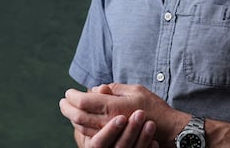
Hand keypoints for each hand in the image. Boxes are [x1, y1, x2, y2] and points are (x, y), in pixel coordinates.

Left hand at [60, 83, 186, 145]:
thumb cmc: (153, 107)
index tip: (68, 92)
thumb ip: (115, 88)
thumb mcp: (136, 90)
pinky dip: (82, 127)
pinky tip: (80, 121)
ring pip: (82, 127)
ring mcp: (109, 133)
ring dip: (72, 118)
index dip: (73, 96)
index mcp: (113, 106)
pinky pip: (91, 135)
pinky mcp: (112, 140)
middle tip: (62, 101)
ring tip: (68, 110)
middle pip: (78, 116)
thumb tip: (97, 88)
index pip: (84, 101)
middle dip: (67, 108)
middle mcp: (108, 121)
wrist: (167, 130)